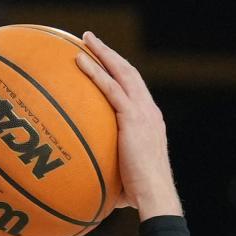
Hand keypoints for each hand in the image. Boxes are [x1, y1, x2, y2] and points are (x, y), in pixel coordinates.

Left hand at [76, 32, 182, 219]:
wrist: (155, 195)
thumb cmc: (139, 195)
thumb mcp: (123, 176)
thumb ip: (108, 169)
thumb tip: (88, 181)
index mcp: (149, 121)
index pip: (134, 90)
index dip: (119, 73)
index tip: (104, 63)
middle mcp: (149, 110)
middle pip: (129, 72)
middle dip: (110, 54)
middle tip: (90, 40)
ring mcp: (143, 112)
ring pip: (122, 72)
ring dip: (102, 53)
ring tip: (84, 40)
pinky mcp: (133, 118)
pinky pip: (111, 89)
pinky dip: (96, 73)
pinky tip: (80, 62)